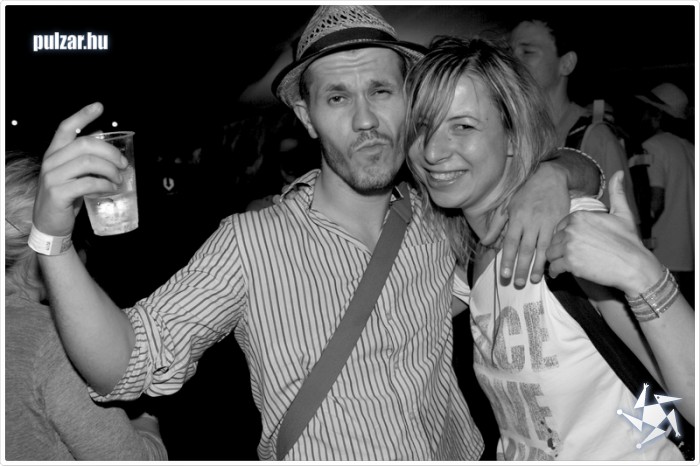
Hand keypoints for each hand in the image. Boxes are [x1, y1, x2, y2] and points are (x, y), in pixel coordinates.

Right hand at [33, 103, 127, 235]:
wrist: (50, 224)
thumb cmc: (66, 196)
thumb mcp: (74, 172)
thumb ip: (84, 155)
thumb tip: (101, 134)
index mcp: (54, 153)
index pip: (66, 127)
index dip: (82, 115)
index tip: (99, 106)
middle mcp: (51, 161)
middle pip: (84, 144)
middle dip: (110, 152)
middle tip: (124, 164)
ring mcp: (52, 177)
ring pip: (88, 163)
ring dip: (110, 170)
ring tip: (119, 179)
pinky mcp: (58, 193)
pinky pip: (88, 183)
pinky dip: (105, 185)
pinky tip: (111, 189)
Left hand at [482, 162, 569, 285]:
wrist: (551, 177)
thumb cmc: (526, 192)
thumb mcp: (508, 206)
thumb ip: (496, 225)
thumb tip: (484, 242)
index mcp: (517, 217)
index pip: (510, 242)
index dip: (506, 259)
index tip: (504, 275)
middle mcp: (531, 221)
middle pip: (525, 249)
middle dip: (521, 268)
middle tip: (518, 284)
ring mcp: (548, 222)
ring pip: (542, 248)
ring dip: (538, 266)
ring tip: (534, 280)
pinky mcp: (561, 222)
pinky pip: (555, 242)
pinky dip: (552, 255)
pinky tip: (550, 266)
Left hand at [546, 171, 661, 295]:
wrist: (635, 266)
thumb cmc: (629, 241)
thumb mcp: (623, 214)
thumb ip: (617, 193)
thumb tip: (618, 173)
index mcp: (580, 216)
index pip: (559, 226)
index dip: (564, 236)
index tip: (573, 243)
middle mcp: (571, 229)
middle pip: (553, 240)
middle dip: (559, 248)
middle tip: (567, 256)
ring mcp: (569, 246)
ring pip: (550, 254)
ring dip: (555, 260)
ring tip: (563, 264)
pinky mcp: (570, 263)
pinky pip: (554, 268)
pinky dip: (556, 272)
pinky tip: (561, 273)